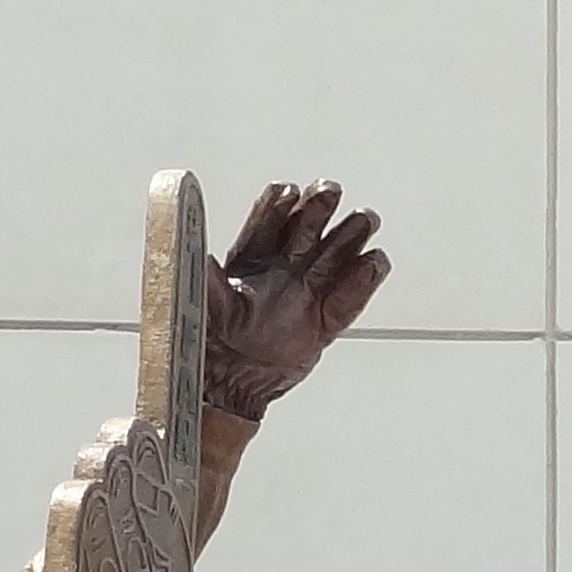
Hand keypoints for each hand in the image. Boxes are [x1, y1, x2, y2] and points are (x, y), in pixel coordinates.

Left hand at [205, 180, 389, 421]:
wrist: (232, 382)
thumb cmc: (214, 342)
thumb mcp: (203, 305)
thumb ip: (207, 280)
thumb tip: (196, 257)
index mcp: (252, 258)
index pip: (267, 222)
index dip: (277, 206)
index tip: (288, 192)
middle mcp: (283, 268)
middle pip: (306, 229)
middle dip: (318, 207)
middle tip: (328, 190)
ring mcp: (307, 292)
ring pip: (335, 256)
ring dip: (350, 235)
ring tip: (365, 218)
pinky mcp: (326, 321)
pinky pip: (349, 299)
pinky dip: (363, 280)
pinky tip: (374, 260)